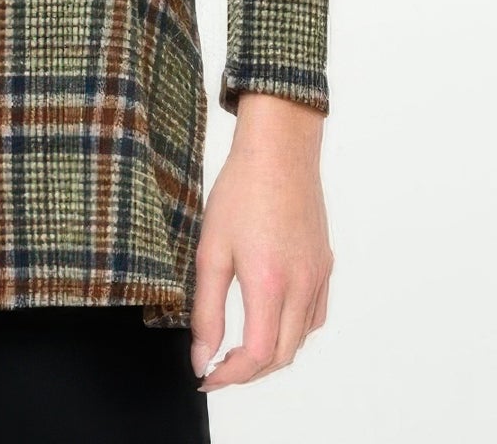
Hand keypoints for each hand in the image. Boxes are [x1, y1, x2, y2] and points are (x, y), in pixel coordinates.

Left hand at [189, 93, 332, 392]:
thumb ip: (206, 310)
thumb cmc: (241, 191)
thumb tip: (201, 356)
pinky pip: (314, 315)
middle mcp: (302, 286)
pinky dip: (293, 329)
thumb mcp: (211, 250)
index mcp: (270, 283)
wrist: (279, 150)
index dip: (230, 376)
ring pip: (301, 338)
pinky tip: (271, 317)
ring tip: (240, 346)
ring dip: (272, 353)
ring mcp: (318, 276)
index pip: (258, 355)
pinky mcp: (325, 265)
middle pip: (283, 355)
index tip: (206, 376)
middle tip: (218, 365)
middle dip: (249, 371)